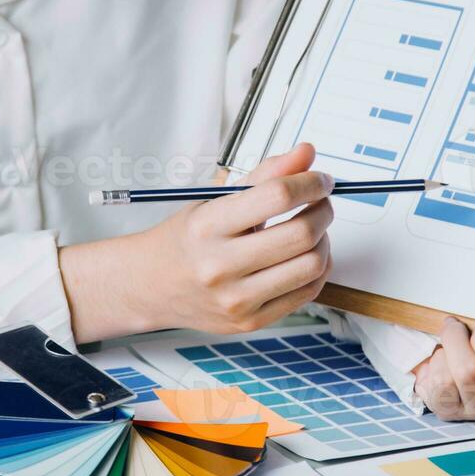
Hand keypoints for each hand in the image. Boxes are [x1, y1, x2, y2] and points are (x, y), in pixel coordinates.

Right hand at [61, 143, 333, 340]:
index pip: (277, 196)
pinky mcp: (250, 321)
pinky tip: (307, 255)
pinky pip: (306, 292)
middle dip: (323, 210)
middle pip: (301, 233)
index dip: (311, 182)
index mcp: (208, 226)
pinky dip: (318, 269)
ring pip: (311, 265)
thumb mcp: (215, 200)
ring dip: (324, 240)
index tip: (321, 179)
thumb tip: (307, 154)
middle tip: (321, 202)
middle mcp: (220, 265)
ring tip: (314, 229)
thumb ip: (264, 175)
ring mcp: (236, 299)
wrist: (150, 286)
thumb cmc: (186, 239)